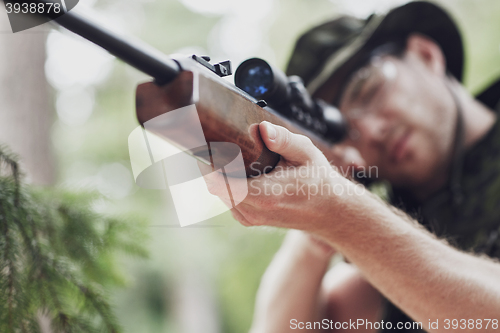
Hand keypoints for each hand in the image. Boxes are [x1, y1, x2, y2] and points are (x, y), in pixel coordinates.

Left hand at [204, 121, 366, 234]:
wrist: (329, 212)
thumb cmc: (318, 181)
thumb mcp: (306, 153)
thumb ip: (284, 140)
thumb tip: (262, 128)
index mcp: (265, 196)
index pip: (219, 182)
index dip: (206, 161)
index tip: (203, 139)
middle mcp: (253, 211)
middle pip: (213, 184)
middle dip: (209, 160)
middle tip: (207, 135)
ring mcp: (248, 217)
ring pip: (217, 191)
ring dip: (216, 170)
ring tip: (221, 147)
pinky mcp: (247, 218)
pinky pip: (226, 196)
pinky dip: (224, 180)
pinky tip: (233, 165)